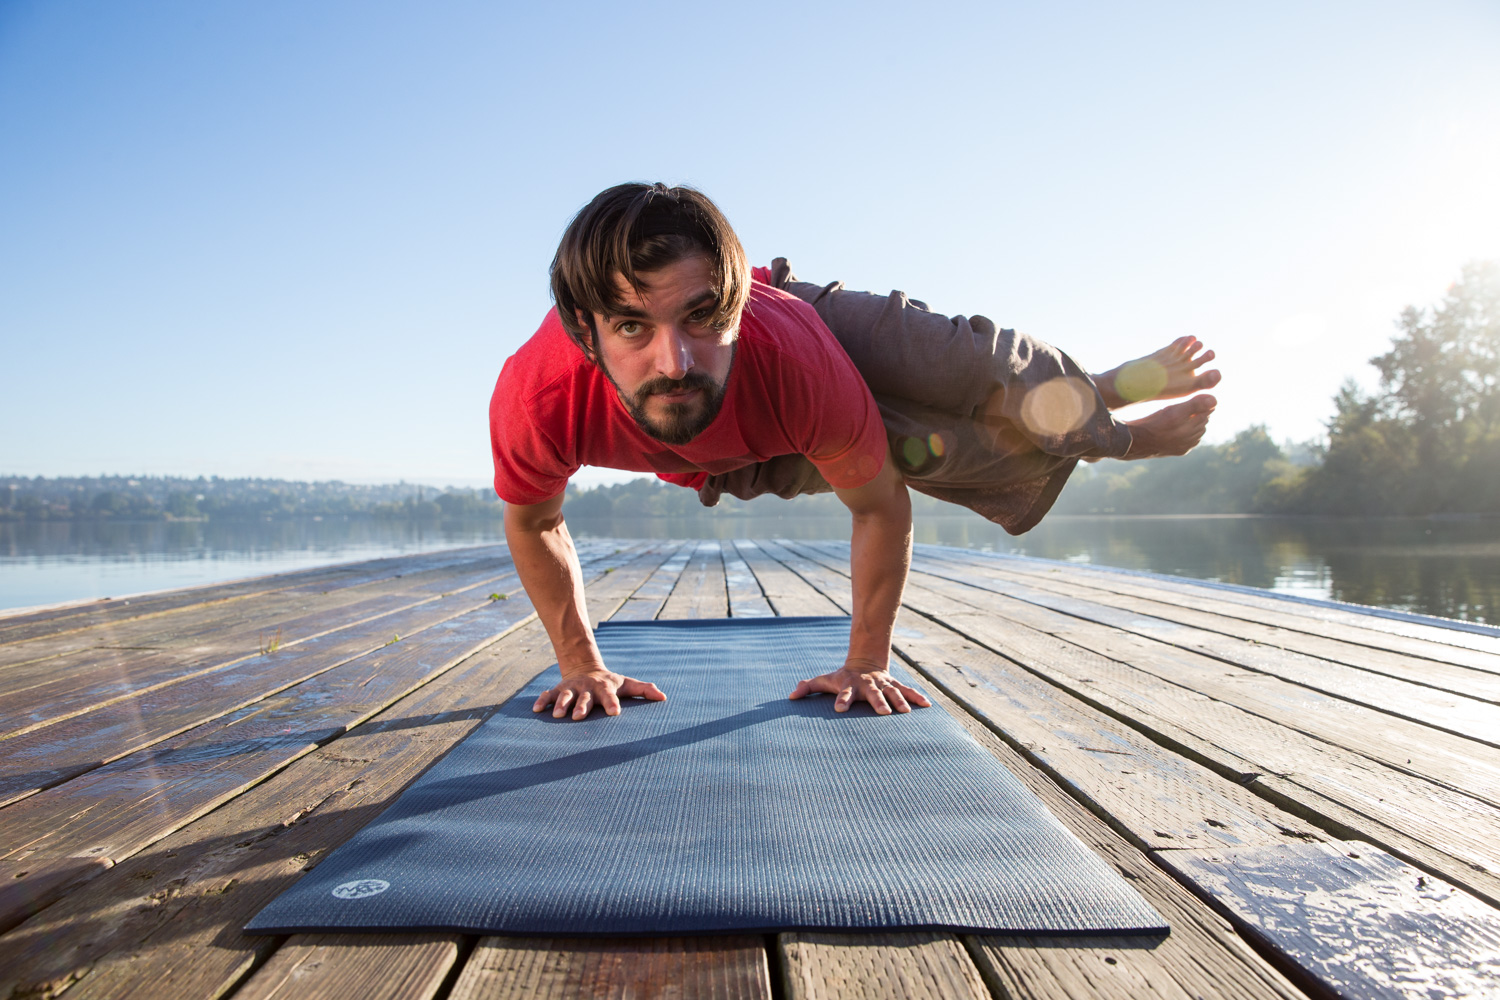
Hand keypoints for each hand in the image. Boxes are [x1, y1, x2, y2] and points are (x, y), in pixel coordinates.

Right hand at [532, 666, 665, 719]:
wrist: (585, 669)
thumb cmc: (611, 683)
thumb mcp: (627, 684)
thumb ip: (644, 690)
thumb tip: (663, 697)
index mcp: (605, 687)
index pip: (610, 696)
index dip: (612, 703)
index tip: (615, 713)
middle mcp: (587, 688)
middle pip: (585, 698)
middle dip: (582, 707)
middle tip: (579, 717)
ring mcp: (571, 689)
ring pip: (565, 696)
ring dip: (561, 704)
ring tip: (558, 716)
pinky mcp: (558, 690)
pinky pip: (548, 695)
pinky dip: (542, 701)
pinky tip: (536, 710)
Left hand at [788, 659, 931, 714]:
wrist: (865, 662)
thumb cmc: (841, 677)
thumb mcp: (824, 680)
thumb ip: (808, 687)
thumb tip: (791, 696)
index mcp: (850, 685)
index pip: (844, 693)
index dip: (842, 700)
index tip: (839, 708)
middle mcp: (868, 685)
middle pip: (873, 694)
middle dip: (879, 702)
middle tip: (884, 713)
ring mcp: (883, 685)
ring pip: (893, 692)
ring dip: (900, 701)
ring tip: (905, 712)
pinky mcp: (894, 685)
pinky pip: (907, 690)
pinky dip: (917, 697)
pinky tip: (927, 705)